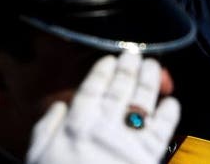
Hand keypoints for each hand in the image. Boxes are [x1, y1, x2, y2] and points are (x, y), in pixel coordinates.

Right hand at [26, 54, 179, 163]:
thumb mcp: (37, 156)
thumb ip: (46, 128)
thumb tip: (59, 106)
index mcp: (77, 124)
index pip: (93, 89)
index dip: (103, 72)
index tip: (110, 59)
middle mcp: (105, 126)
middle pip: (120, 90)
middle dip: (128, 70)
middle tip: (135, 55)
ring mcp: (129, 140)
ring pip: (142, 102)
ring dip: (149, 82)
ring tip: (153, 67)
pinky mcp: (148, 156)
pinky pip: (162, 131)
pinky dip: (169, 114)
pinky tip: (171, 102)